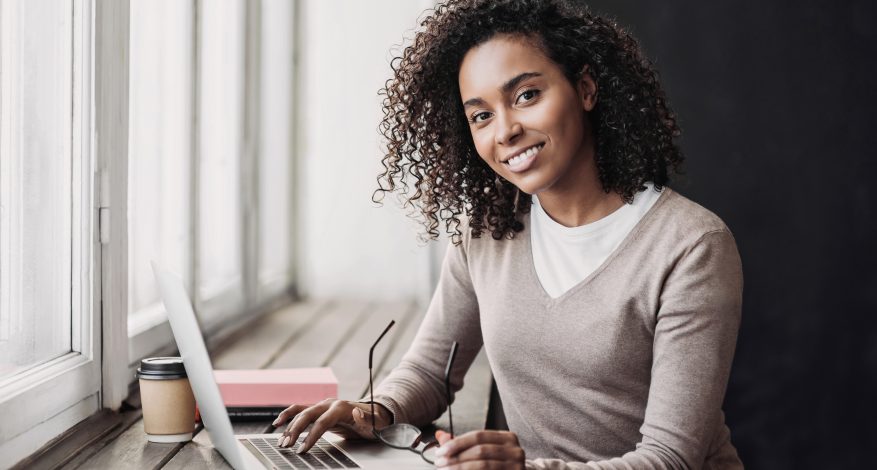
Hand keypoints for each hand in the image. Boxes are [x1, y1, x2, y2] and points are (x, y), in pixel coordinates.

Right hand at [272, 398, 391, 452]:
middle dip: (295, 430)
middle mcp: (329, 404)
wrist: (372, 413)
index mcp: (341, 408)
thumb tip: (357, 412)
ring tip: (281, 440)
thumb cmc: (374, 421)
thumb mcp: (375, 423)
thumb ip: (366, 420)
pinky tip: (278, 423)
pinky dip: (288, 415)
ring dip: (289, 425)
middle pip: (307, 415)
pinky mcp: (319, 410)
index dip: (311, 436)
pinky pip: (300, 410)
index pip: (322, 422)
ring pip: (301, 412)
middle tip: (287, 445)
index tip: (302, 449)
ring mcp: (323, 405)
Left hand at [432, 429, 524, 468]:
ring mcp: (516, 466)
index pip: (478, 436)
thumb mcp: (484, 449)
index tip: (440, 451)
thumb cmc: (498, 464)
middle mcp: (515, 450)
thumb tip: (440, 435)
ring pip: (483, 465)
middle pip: (480, 451)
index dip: (457, 443)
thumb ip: (463, 443)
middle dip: (456, 457)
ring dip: (460, 468)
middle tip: (439, 463)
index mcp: (507, 438)